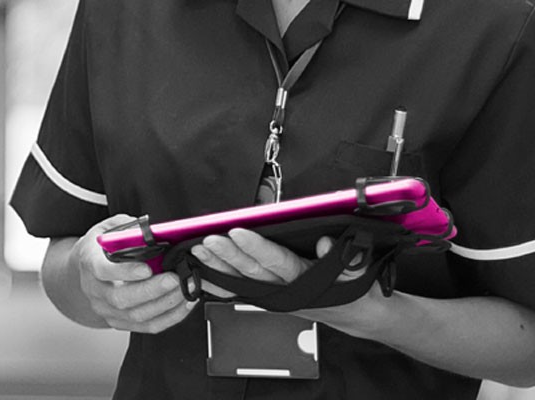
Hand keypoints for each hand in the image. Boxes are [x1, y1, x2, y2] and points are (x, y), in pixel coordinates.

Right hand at [74, 214, 197, 332]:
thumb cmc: (103, 248)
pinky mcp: (119, 322)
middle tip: (174, 279)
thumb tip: (152, 231)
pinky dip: (169, 317)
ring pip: (136, 315)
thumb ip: (128, 229)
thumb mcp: (110, 229)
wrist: (88, 271)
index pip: (103, 271)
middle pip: (121, 298)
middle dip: (152, 290)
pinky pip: (147, 326)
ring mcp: (106, 309)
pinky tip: (182, 304)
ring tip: (184, 289)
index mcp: (90, 263)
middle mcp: (95, 290)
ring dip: (165, 304)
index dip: (125, 272)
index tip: (146, 269)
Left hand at [189, 228, 361, 297]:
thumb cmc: (352, 288)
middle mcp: (284, 288)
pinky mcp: (267, 297)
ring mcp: (273, 294)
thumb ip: (343, 258)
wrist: (353, 312)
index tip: (237, 232)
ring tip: (197, 252)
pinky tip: (200, 276)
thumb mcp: (357, 271)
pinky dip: (218, 284)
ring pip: (239, 280)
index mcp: (304, 278)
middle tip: (207, 240)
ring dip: (216, 266)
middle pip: (250, 270)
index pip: (276, 260)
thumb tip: (324, 244)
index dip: (255, 247)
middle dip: (226, 254)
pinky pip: (237, 291)